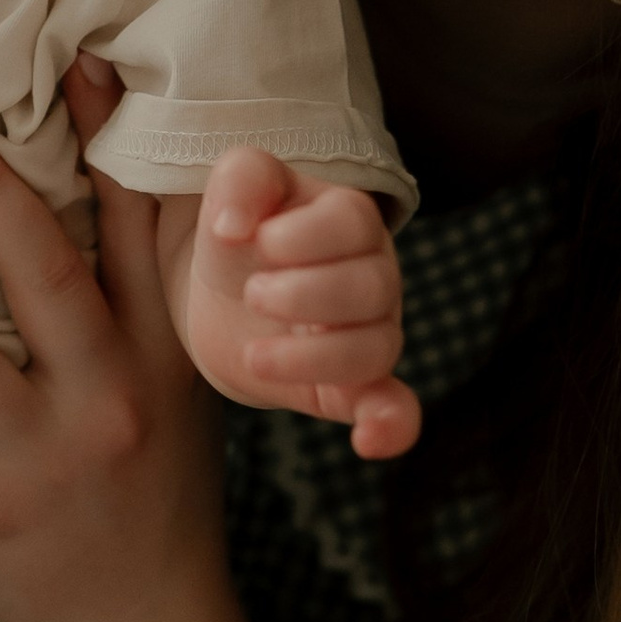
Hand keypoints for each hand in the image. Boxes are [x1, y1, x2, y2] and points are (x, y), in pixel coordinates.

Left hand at [0, 62, 269, 621]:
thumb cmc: (156, 496)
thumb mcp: (179, 392)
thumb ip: (143, 300)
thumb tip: (114, 179)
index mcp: (161, 355)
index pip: (140, 232)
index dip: (110, 143)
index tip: (72, 58)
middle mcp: (109, 398)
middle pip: (47, 275)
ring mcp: (44, 461)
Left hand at [183, 149, 418, 460]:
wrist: (226, 290)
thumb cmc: (243, 230)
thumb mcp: (235, 189)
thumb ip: (241, 178)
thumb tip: (234, 224)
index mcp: (349, 220)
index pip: (353, 223)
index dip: (304, 236)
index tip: (257, 240)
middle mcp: (373, 277)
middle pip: (373, 287)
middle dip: (306, 294)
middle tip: (251, 293)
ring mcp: (368, 333)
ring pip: (376, 350)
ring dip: (314, 357)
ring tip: (253, 354)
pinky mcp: (350, 386)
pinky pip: (394, 409)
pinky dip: (392, 427)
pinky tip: (367, 443)